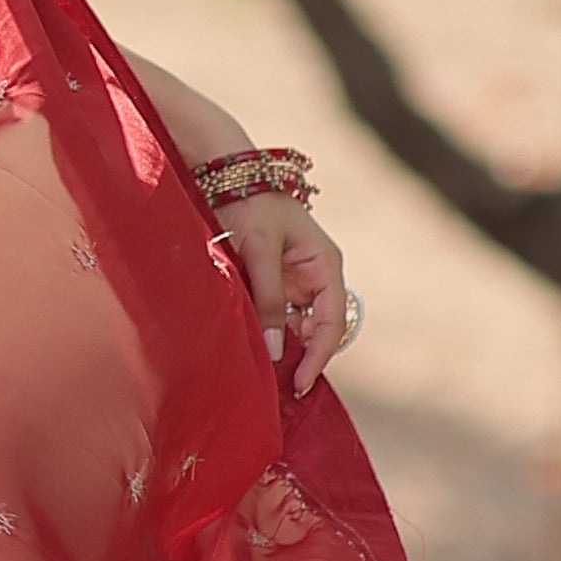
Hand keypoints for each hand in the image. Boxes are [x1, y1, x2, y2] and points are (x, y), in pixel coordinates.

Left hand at [220, 186, 351, 401]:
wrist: (227, 174)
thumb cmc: (249, 205)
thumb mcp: (259, 252)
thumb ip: (269, 301)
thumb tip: (277, 352)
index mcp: (325, 264)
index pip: (333, 322)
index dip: (319, 356)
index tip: (301, 383)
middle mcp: (316, 275)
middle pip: (319, 328)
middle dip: (303, 355)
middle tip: (280, 385)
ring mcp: (296, 279)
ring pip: (298, 325)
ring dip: (284, 345)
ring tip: (265, 371)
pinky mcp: (276, 280)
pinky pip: (279, 314)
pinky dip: (270, 331)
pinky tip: (255, 347)